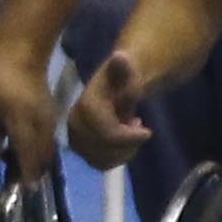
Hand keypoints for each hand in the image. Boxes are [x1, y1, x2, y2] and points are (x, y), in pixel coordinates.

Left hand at [0, 46, 56, 175]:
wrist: (22, 50)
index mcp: (21, 118)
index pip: (27, 150)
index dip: (27, 171)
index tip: (25, 189)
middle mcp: (40, 122)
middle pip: (42, 155)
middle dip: (33, 172)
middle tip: (17, 186)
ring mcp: (48, 118)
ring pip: (48, 149)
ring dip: (37, 162)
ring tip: (20, 174)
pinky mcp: (50, 115)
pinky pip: (49, 140)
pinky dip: (40, 151)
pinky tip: (24, 153)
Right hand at [66, 52, 154, 170]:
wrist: (110, 86)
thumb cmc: (121, 78)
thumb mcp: (125, 70)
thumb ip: (123, 68)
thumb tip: (120, 57)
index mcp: (85, 107)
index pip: (109, 134)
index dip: (130, 137)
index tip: (147, 130)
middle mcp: (74, 125)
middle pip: (106, 150)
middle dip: (127, 143)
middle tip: (137, 127)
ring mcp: (75, 139)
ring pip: (104, 160)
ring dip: (123, 151)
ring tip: (131, 132)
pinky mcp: (79, 149)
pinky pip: (100, 164)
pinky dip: (116, 157)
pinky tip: (124, 142)